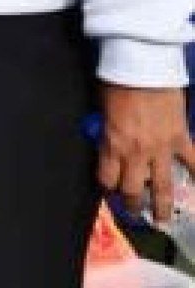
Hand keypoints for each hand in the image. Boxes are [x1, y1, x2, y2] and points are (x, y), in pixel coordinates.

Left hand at [98, 83, 194, 222]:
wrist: (143, 68)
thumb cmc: (117, 83)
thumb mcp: (103, 110)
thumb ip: (107, 130)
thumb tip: (107, 138)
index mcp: (112, 145)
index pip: (107, 178)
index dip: (108, 187)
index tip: (110, 191)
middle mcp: (135, 153)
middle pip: (132, 189)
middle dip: (132, 204)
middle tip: (134, 212)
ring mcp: (161, 149)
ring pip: (162, 187)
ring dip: (161, 206)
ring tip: (162, 219)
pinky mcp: (181, 139)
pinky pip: (194, 164)